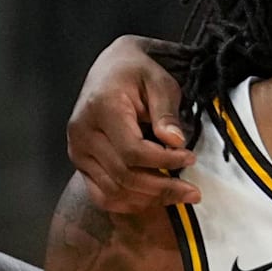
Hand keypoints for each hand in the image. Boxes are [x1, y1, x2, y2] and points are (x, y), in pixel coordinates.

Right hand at [65, 35, 197, 212]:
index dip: (164, 161)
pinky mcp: (80, 162)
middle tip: (193, 191)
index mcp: (101, 108)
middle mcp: (82, 132)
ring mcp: (77, 150)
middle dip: (162, 188)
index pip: (132, 151)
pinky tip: (154, 199)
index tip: (190, 158)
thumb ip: (166, 113)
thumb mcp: (159, 82)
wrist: (110, 68)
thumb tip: (175, 142)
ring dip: (149, 200)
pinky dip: (129, 202)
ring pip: (112, 191)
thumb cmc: (137, 72)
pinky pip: (102, 195)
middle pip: (123, 176)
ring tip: (179, 195)